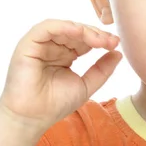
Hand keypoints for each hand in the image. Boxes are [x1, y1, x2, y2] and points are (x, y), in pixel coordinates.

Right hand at [0, 19, 121, 132]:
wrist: (32, 119)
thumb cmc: (55, 105)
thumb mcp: (86, 85)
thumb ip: (102, 69)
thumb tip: (118, 53)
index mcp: (64, 55)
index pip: (84, 40)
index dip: (101, 39)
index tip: (116, 44)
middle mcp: (52, 47)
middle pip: (76, 31)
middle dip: (95, 34)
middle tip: (111, 41)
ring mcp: (39, 45)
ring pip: (63, 27)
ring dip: (83, 30)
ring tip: (98, 40)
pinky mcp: (27, 45)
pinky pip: (45, 28)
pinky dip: (62, 26)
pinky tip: (78, 31)